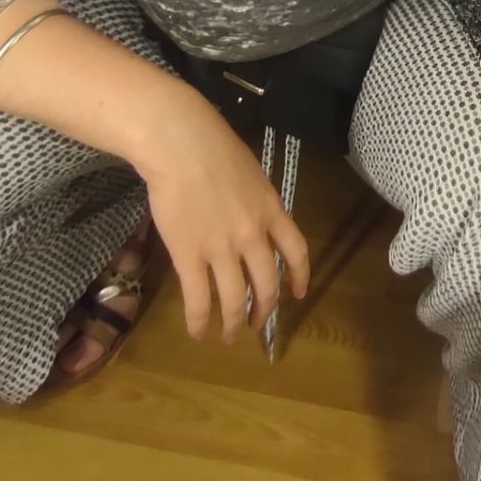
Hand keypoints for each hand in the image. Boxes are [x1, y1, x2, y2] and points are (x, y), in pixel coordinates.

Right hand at [133, 93, 309, 343]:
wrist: (181, 145)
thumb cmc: (213, 147)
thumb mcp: (250, 172)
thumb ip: (255, 200)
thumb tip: (251, 214)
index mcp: (271, 210)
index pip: (296, 251)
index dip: (299, 277)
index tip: (297, 294)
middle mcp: (253, 235)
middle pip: (267, 283)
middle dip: (263, 310)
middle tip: (255, 324)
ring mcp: (222, 249)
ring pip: (235, 299)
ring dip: (232, 323)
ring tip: (228, 336)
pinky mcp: (190, 257)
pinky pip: (199, 299)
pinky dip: (199, 321)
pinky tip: (196, 332)